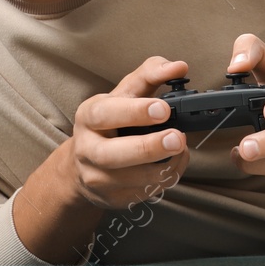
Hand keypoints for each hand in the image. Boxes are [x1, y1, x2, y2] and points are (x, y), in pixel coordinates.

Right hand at [67, 56, 192, 209]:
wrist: (84, 161)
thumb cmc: (112, 120)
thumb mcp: (126, 92)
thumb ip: (151, 74)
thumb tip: (179, 67)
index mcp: (89, 116)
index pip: (106, 114)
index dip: (135, 112)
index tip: (163, 109)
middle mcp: (87, 149)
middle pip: (114, 154)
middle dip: (149, 148)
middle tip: (178, 139)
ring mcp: (96, 177)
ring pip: (130, 179)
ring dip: (162, 167)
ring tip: (180, 150)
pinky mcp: (110, 198)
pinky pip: (141, 193)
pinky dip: (163, 180)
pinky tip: (172, 166)